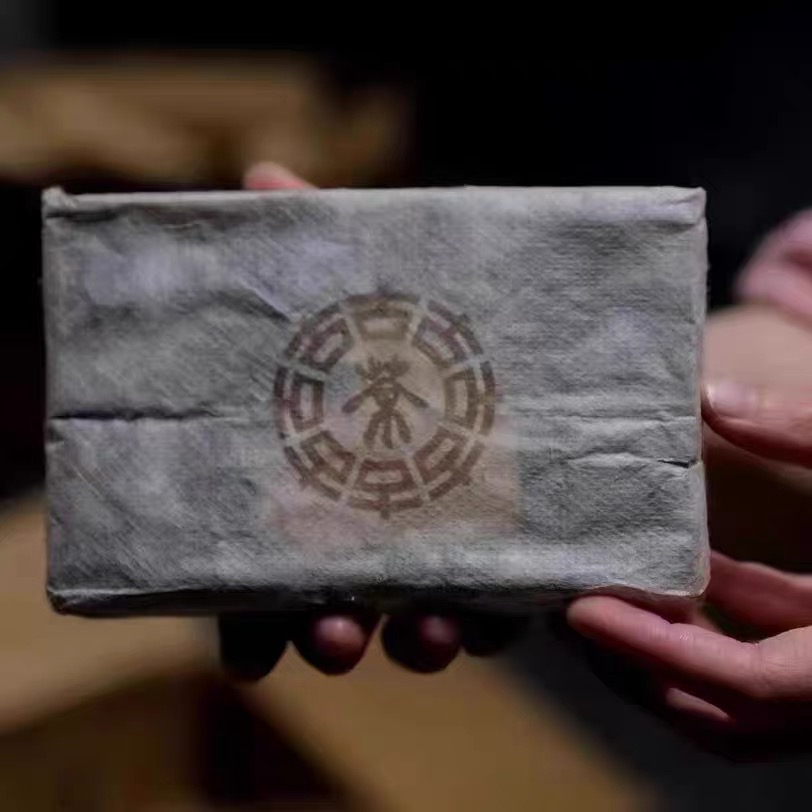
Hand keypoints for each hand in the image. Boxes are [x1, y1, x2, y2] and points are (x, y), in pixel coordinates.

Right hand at [218, 164, 524, 677]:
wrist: (541, 333)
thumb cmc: (438, 310)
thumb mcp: (381, 276)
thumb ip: (323, 240)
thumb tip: (258, 178)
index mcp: (331, 481)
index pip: (276, 569)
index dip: (254, 619)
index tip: (247, 649)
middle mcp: (384, 524)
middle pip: (344, 604)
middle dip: (333, 633)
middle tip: (335, 637)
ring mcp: (454, 545)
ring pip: (424, 618)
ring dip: (418, 639)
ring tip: (430, 632)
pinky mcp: (520, 550)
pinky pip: (508, 606)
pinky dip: (502, 620)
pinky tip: (510, 613)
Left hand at [569, 215, 811, 745]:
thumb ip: (804, 433)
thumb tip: (708, 397)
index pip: (746, 683)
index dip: (658, 650)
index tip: (582, 612)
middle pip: (725, 715)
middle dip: (640, 669)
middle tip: (571, 610)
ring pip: (742, 699)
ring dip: (671, 650)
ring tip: (608, 589)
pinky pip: (773, 652)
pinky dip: (722, 617)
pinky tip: (684, 563)